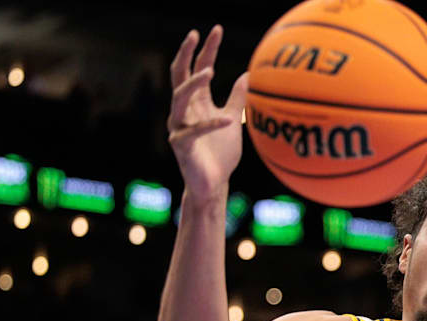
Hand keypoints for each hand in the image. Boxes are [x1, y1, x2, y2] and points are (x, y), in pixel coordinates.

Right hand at [167, 25, 249, 201]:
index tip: (216, 29)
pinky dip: (211, 125)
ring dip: (194, 83)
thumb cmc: (221, 153)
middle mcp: (184, 109)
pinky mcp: (181, 145)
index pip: (199, 68)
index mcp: (197, 101)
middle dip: (186, 53)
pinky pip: (193, 131)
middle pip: (180, 74)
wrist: (213, 184)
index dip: (207, 49)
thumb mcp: (234, 120)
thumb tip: (248, 74)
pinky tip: (227, 120)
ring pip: (179, 97)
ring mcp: (179, 126)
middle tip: (195, 34)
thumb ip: (237, 98)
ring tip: (210, 70)